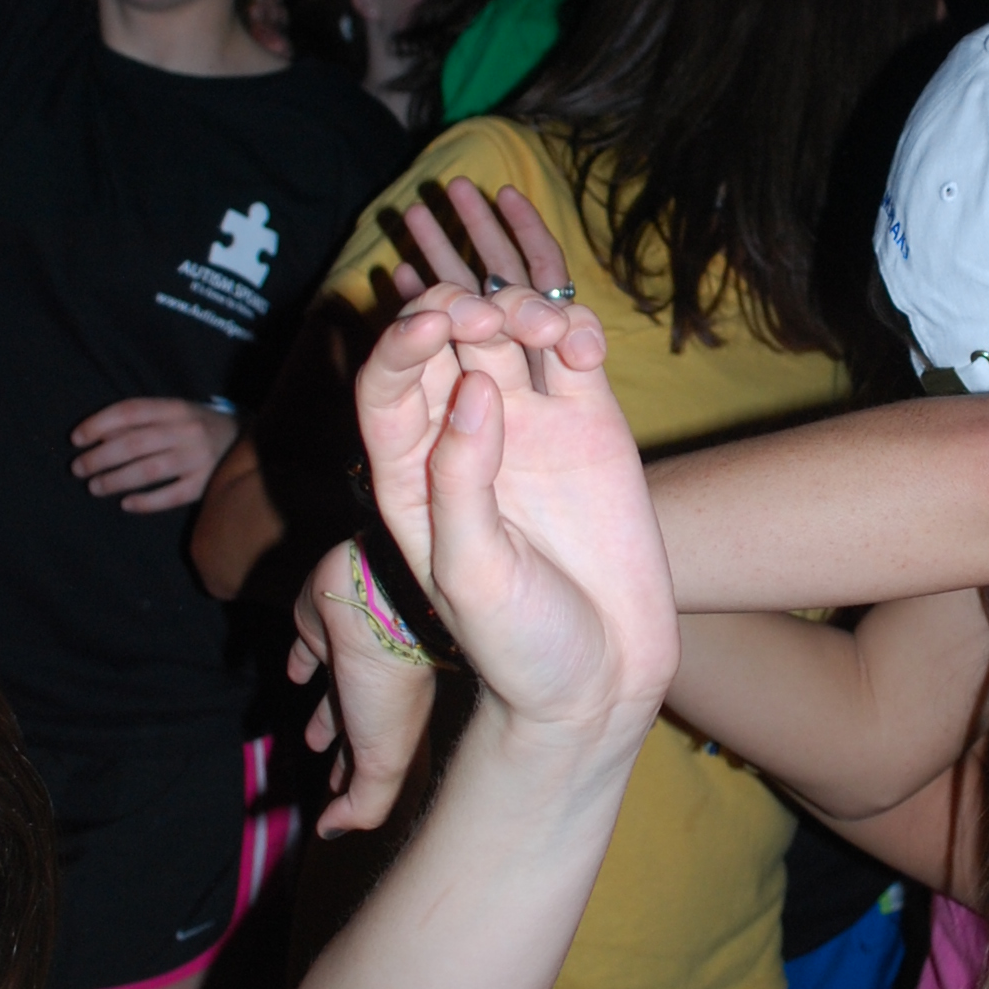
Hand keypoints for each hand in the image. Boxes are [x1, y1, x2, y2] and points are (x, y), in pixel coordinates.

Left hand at [71, 398, 242, 513]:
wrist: (252, 443)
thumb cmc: (200, 428)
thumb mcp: (175, 414)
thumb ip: (142, 421)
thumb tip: (100, 437)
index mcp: (176, 408)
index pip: (130, 411)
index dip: (98, 424)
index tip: (76, 438)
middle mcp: (187, 431)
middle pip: (134, 444)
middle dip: (99, 457)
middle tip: (77, 468)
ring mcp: (198, 459)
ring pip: (149, 471)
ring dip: (116, 480)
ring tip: (94, 487)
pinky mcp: (206, 484)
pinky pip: (171, 496)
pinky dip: (146, 502)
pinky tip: (126, 504)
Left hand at [290, 542, 440, 836]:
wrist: (381, 602)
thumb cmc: (388, 682)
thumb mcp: (383, 759)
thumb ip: (363, 803)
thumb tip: (331, 833)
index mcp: (391, 721)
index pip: (369, 759)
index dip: (354, 779)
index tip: (339, 794)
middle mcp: (372, 690)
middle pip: (352, 727)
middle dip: (341, 748)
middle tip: (325, 766)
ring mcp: (347, 655)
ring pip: (333, 692)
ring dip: (323, 713)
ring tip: (312, 736)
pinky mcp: (320, 623)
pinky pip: (308, 647)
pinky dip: (301, 662)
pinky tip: (295, 672)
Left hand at [355, 213, 675, 738]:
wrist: (601, 679)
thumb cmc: (519, 645)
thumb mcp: (472, 575)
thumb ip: (463, 482)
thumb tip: (475, 387)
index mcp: (410, 474)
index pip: (387, 387)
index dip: (400, 344)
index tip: (431, 325)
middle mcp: (463, 439)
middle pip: (443, 342)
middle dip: (458, 310)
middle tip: (487, 319)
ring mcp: (529, 427)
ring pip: (508, 333)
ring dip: (518, 309)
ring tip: (546, 329)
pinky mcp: (589, 425)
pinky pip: (573, 355)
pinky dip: (575, 330)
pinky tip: (582, 344)